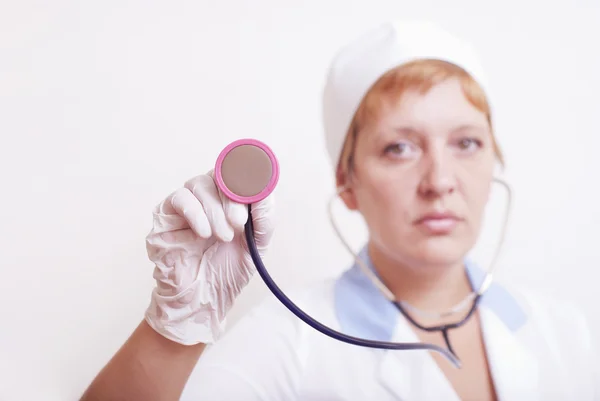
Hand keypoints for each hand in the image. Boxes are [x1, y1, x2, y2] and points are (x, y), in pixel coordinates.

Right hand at [144, 170, 274, 344]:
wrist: (203, 300)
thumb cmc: (228, 271)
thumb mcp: (257, 245)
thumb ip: (264, 218)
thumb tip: (266, 191)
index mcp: (229, 200)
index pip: (236, 172)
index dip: (245, 177)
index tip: (253, 192)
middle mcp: (207, 198)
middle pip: (218, 175)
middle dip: (231, 198)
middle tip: (239, 223)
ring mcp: (185, 205)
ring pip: (199, 184)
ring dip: (214, 210)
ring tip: (223, 236)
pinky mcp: (165, 215)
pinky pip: (179, 199)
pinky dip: (195, 213)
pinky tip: (204, 234)